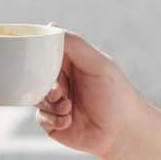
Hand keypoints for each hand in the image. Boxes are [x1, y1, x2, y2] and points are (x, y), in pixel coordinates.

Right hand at [36, 28, 144, 159]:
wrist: (124, 133)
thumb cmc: (116, 94)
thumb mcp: (98, 64)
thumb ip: (75, 44)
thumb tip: (51, 26)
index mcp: (70, 62)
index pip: (46, 51)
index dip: (39, 55)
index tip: (36, 60)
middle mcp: (61, 79)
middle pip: (36, 75)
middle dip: (45, 83)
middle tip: (59, 90)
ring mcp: (56, 101)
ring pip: (36, 96)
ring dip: (51, 102)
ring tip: (68, 107)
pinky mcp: (54, 122)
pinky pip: (41, 117)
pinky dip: (53, 119)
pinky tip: (68, 120)